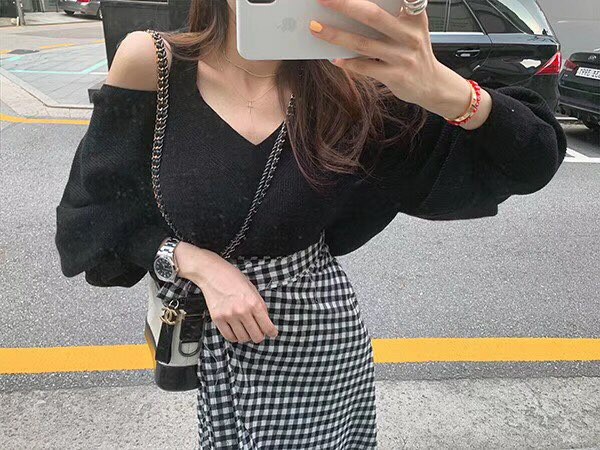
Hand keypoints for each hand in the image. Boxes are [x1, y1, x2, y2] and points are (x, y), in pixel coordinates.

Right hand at [174, 242, 278, 343]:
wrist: (212, 273)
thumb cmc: (232, 278)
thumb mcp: (252, 289)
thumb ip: (260, 305)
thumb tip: (265, 321)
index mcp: (253, 302)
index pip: (267, 326)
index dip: (272, 332)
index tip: (272, 333)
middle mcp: (242, 311)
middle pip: (256, 336)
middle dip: (260, 336)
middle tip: (259, 332)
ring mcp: (229, 316)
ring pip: (243, 338)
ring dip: (247, 336)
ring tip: (246, 330)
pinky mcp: (217, 319)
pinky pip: (229, 337)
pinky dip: (235, 337)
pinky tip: (236, 331)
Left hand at [309, 0, 490, 127]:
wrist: (432, 85)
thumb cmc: (415, 51)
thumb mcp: (412, 27)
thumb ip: (390, 15)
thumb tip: (352, 7)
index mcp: (414, 16)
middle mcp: (409, 35)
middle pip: (372, 15)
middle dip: (344, 5)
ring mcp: (402, 57)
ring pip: (362, 43)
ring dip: (335, 35)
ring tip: (316, 27)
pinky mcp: (395, 76)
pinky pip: (364, 67)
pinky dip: (347, 62)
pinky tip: (333, 56)